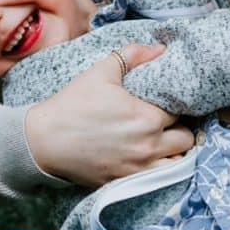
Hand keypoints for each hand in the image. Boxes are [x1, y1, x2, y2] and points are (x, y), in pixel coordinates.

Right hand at [24, 43, 194, 186]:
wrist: (43, 140)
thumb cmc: (73, 104)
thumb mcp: (101, 71)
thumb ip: (132, 55)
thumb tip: (159, 48)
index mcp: (147, 117)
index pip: (180, 111)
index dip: (176, 104)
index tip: (167, 101)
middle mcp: (148, 145)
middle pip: (186, 138)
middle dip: (180, 127)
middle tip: (166, 120)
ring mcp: (138, 167)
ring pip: (177, 162)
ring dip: (174, 150)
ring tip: (162, 139)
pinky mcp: (125, 181)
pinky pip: (158, 178)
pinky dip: (160, 167)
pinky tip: (149, 156)